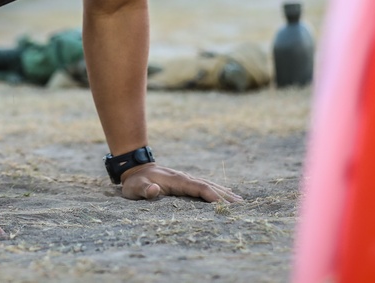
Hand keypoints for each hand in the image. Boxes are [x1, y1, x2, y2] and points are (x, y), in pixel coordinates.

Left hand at [120, 163, 241, 202]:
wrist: (134, 169)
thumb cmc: (134, 182)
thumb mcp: (134, 188)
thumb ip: (144, 190)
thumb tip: (154, 190)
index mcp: (176, 180)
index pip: (198, 187)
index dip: (211, 195)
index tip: (224, 204)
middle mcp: (184, 178)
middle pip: (208, 186)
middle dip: (223, 195)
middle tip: (240, 206)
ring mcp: (186, 179)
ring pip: (208, 185)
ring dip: (223, 192)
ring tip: (239, 202)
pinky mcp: (185, 182)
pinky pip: (204, 186)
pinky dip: (217, 190)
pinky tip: (227, 194)